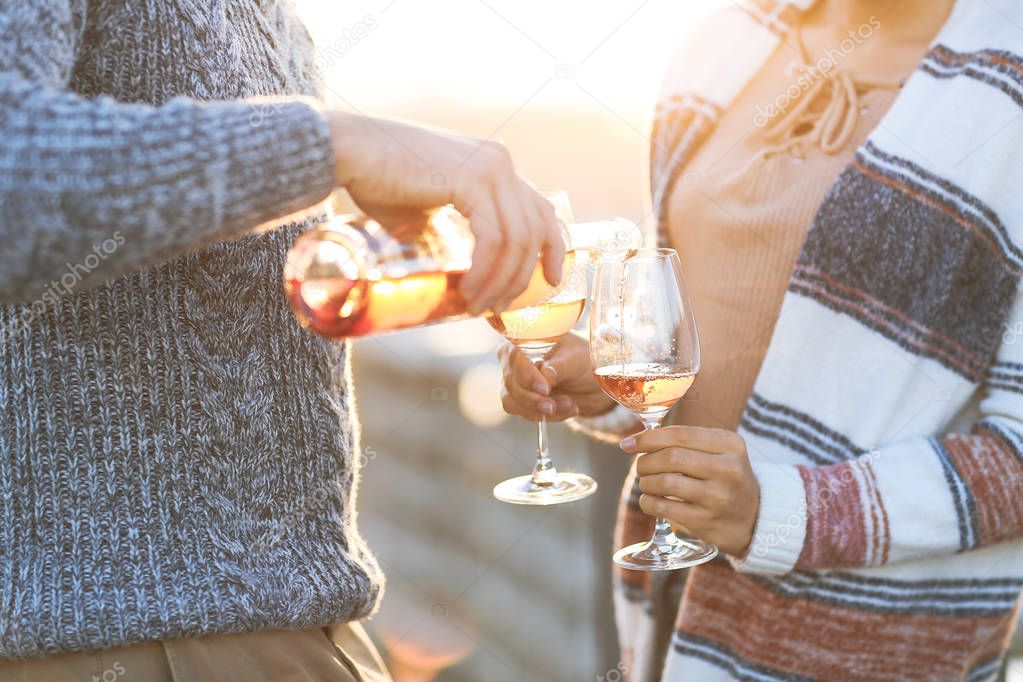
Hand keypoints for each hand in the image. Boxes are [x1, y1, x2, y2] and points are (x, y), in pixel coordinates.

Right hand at [328, 111, 563, 313]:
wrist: (349, 152)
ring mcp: (489, 168)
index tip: (551, 280)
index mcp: (495, 165)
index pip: (541, 210)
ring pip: (516, 239)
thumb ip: (447, 234)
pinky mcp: (470, 180)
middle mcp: (500, 162)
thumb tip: (453, 271)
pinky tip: (469, 288)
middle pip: (533, 230)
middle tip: (497, 307)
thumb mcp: (426, 212)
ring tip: (478, 305)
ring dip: (500, 281)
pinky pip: (493, 237)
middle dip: (520, 277)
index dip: (552, 248)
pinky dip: (485, 269)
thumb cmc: (378, 181)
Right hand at [498, 333, 614, 420]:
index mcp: (523, 341)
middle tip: (554, 405)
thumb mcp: (576, 359)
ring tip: (568, 405)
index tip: (545, 389)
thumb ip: (559, 366)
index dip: (527, 376)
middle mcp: (513, 361)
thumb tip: (546, 374)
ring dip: (540, 409)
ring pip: (513, 402)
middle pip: (511, 383)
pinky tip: (566, 410)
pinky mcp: (520, 401)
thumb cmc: (582, 361)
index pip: (514, 357)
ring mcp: (514, 383)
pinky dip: (545, 415)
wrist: (591, 382)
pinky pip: (524, 413)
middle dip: (534, 398)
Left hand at [621, 426, 759, 556]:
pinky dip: (648, 502)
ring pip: (664, 482)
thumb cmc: (726, 479)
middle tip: (641, 466)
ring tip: (648, 483)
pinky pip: (662, 507)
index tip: (629, 443)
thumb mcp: (720, 452)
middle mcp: (727, 469)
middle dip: (645, 461)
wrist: (755, 519)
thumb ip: (685, 442)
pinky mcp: (705, 521)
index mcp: (730, 444)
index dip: (648, 438)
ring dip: (646, 482)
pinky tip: (651, 500)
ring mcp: (717, 497)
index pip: (679, 435)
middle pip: (670, 458)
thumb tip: (633, 441)